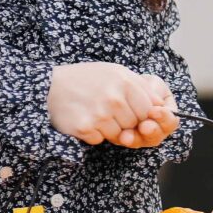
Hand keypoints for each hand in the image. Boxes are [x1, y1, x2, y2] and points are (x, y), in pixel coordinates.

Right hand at [48, 63, 178, 147]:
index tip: (126, 108)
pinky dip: (93, 133)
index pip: (149, 111)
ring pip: (119, 135)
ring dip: (108, 129)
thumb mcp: (116, 73)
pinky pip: (100, 140)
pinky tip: (84, 118)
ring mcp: (100, 114)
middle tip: (107, 109)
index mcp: (126, 82)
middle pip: (135, 125)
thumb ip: (141, 87)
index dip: (139, 113)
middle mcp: (115, 98)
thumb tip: (161, 106)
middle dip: (124, 122)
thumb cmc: (87, 79)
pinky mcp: (85, 127)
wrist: (51, 86)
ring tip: (94, 112)